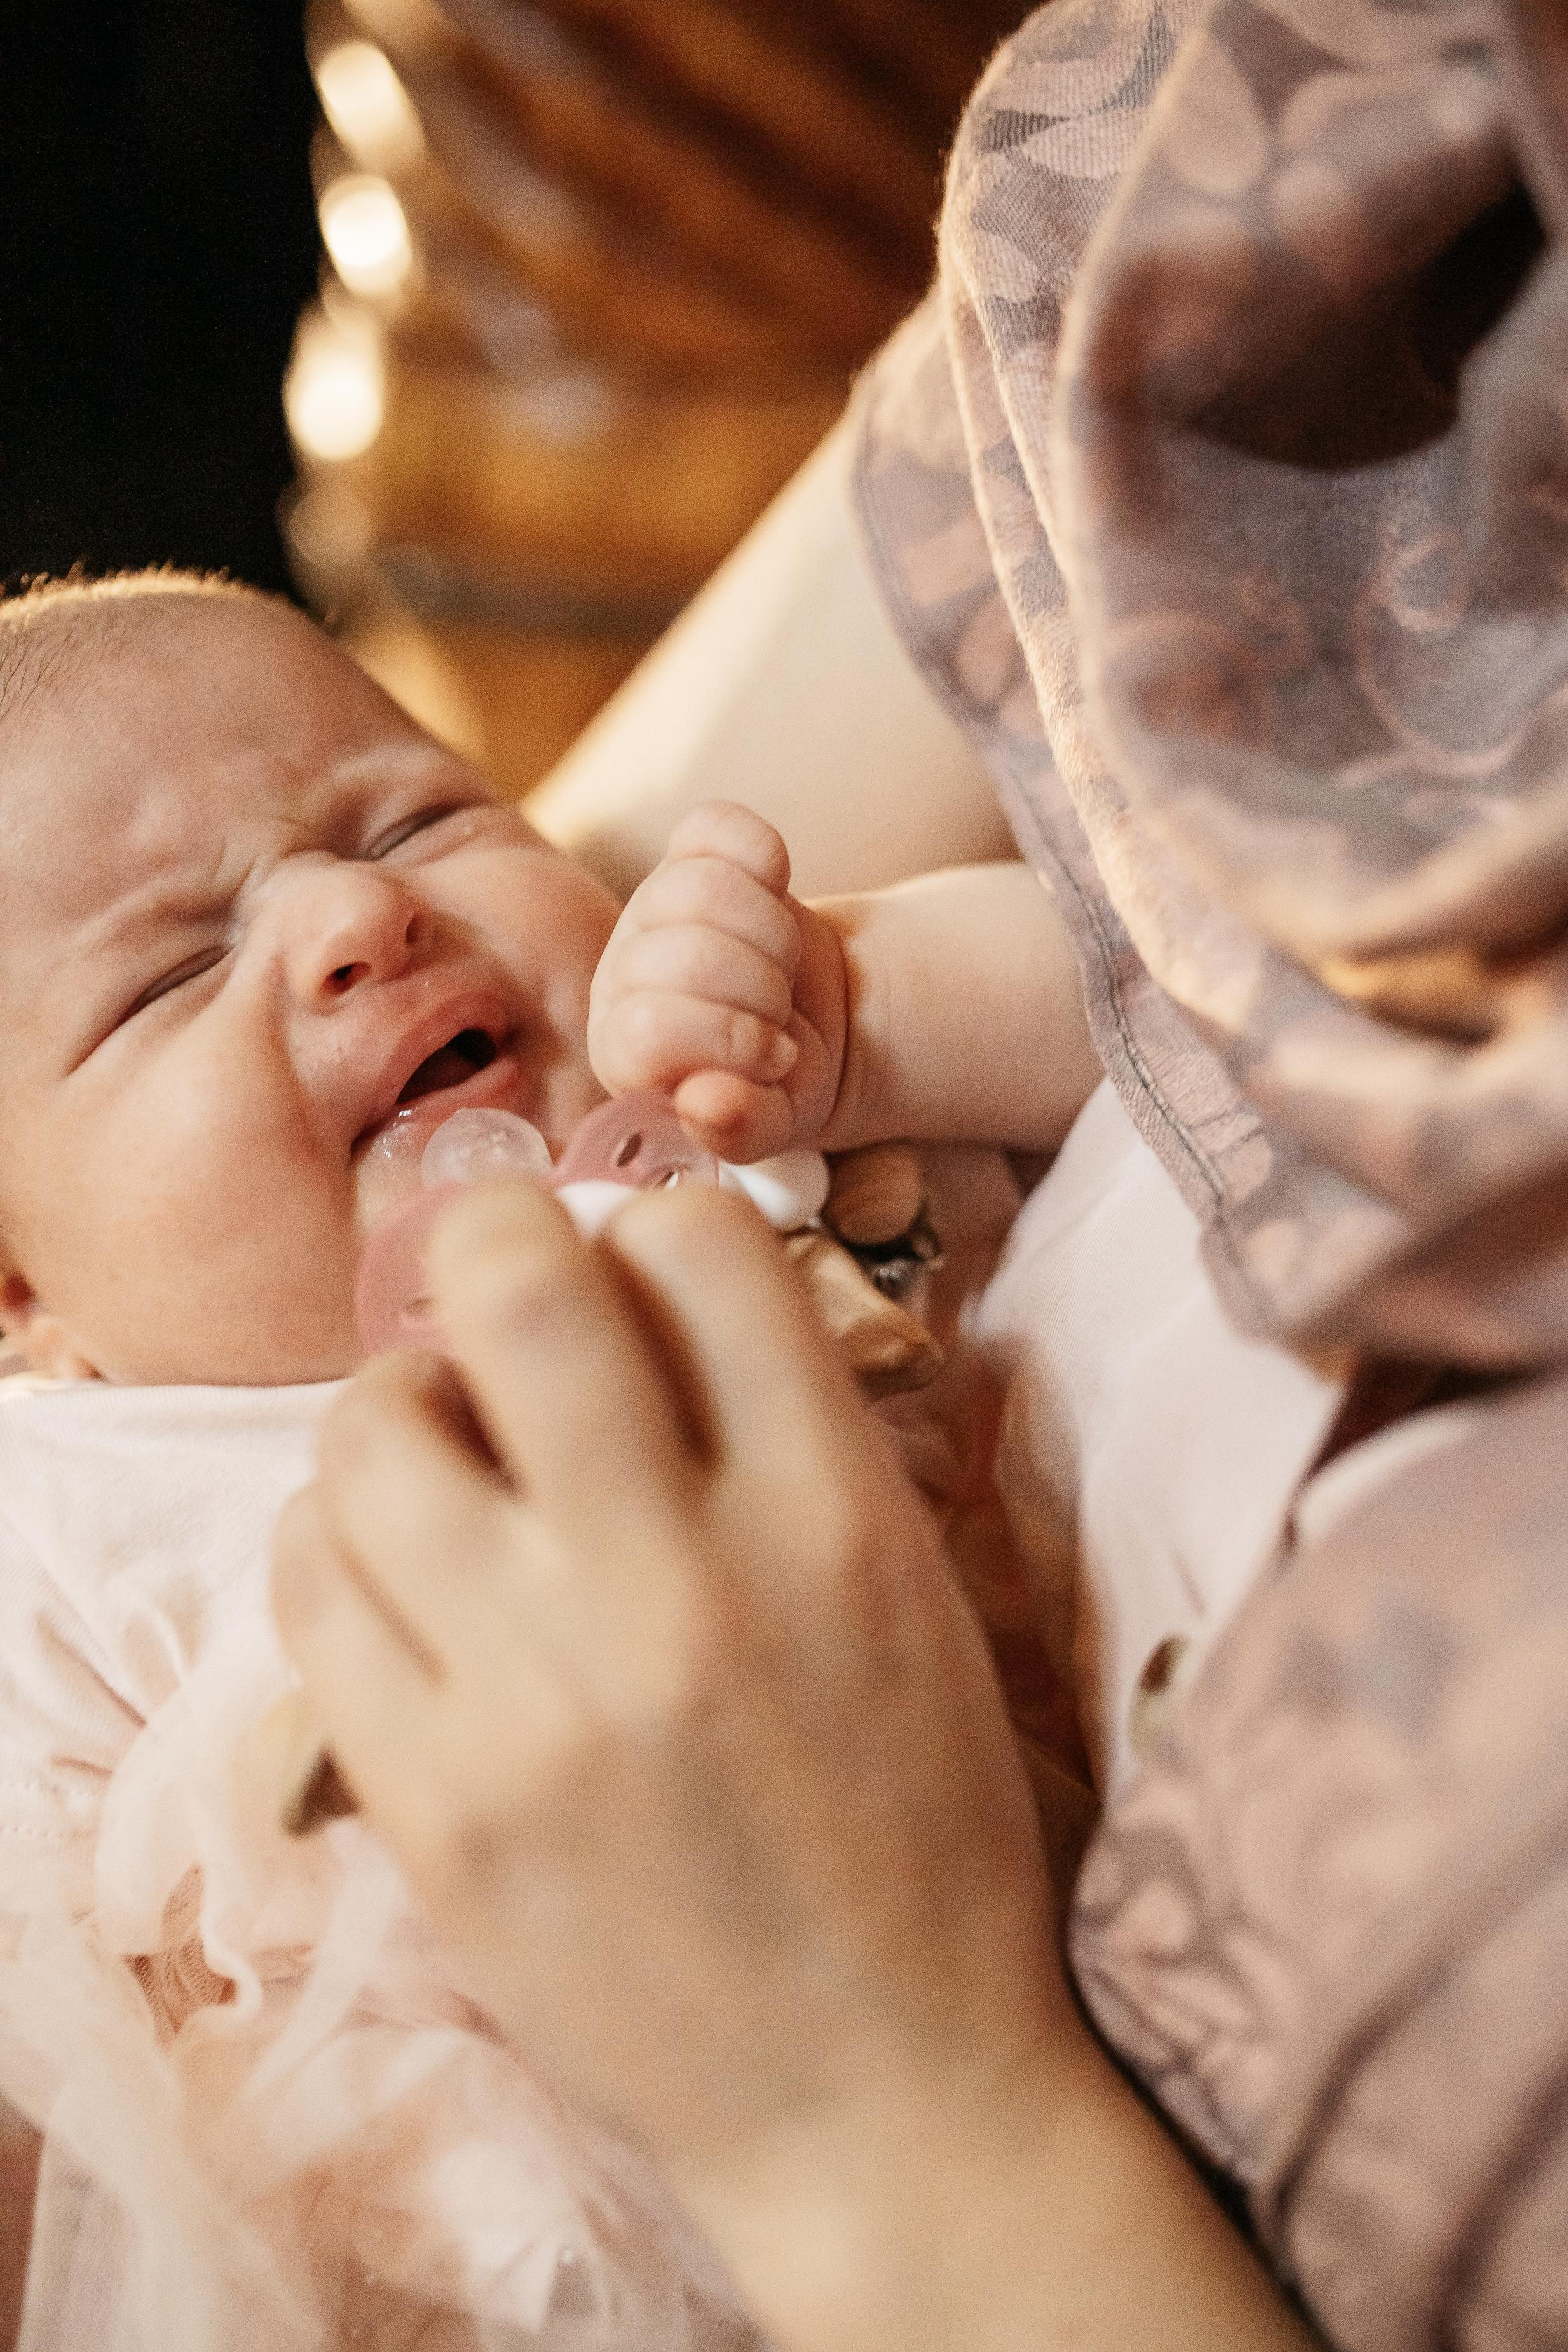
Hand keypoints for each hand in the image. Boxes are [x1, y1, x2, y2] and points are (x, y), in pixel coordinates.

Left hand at [272, 1179, 1068, 2318]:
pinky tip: (402, 1573)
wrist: (877, 2093)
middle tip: (499, 1303)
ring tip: (446, 1460)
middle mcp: (677, 1582)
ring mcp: (533, 1699)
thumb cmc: (918, 1834)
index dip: (655, 1230)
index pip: (700, 1241)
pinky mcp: (429, 1805)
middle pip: (512, 1284)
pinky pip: (308, 1580)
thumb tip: (635, 1280)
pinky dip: (340, 1537)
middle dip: (491, 1247)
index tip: (640, 1285)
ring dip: (400, 1408)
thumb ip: (787, 1432)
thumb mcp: (908, 1596)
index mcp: (832, 1517)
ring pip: (368, 1428)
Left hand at [586, 801, 851, 1159]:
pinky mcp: (691, 853)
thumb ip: (739, 1128)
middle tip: (777, 1015)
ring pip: (707, 890)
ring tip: (779, 971)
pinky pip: (720, 826)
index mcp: (622, 1051)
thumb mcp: (774, 1122)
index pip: (649, 1031)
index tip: (774, 1056)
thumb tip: (704, 1105)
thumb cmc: (786, 1083)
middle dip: (760, 992)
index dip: (730, 1040)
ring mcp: (651, 907)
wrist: (821, 1021)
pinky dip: (764, 856)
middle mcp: (621, 976)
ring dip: (773, 937)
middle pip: (686, 957)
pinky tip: (777, 893)